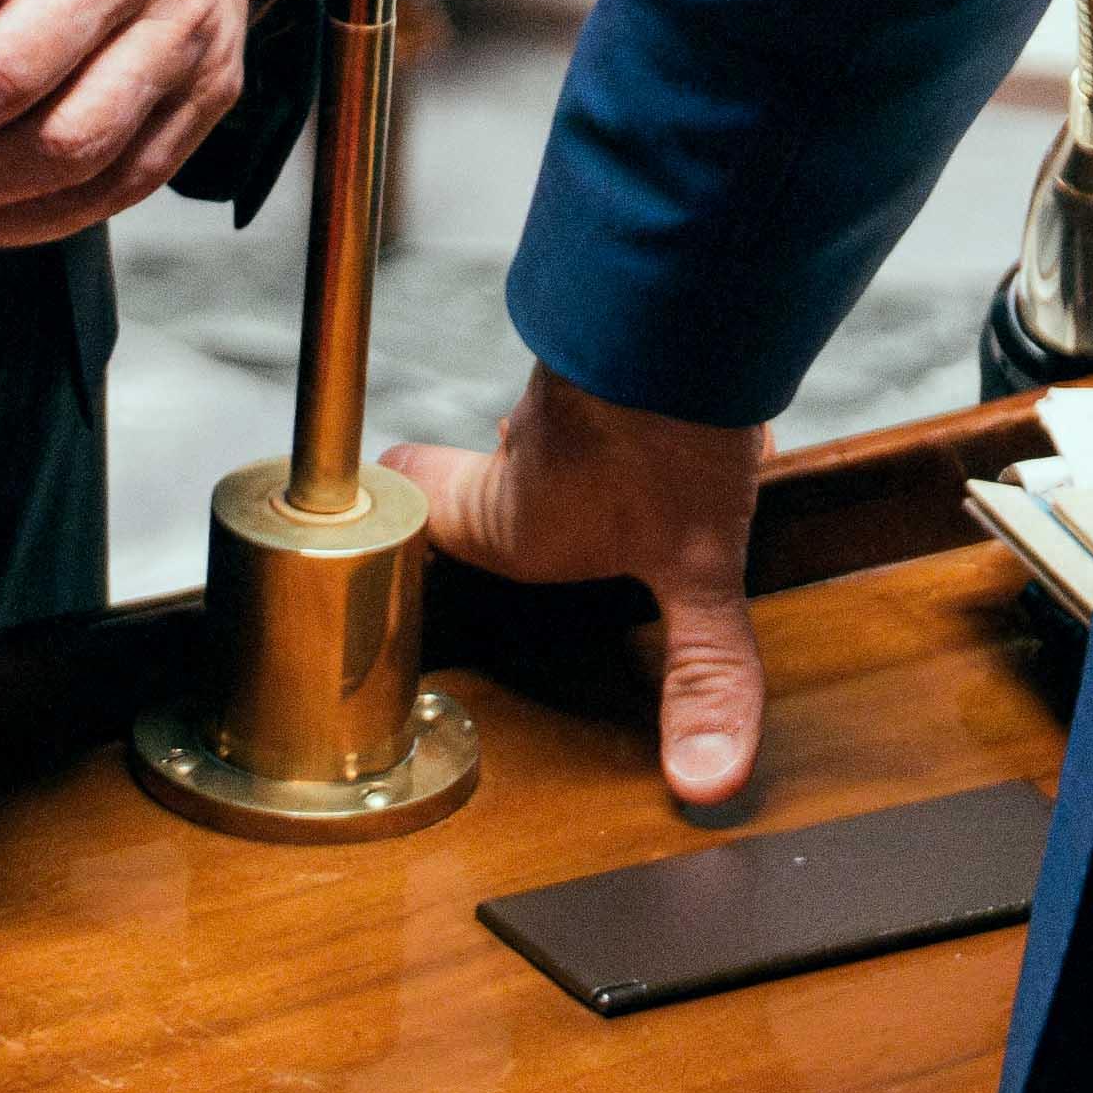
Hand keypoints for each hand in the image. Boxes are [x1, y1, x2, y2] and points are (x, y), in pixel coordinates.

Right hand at [402, 372, 776, 813]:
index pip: (420, 509)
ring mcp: (562, 389)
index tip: (385, 511)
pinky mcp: (609, 339)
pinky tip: (696, 401)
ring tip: (629, 462)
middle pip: (490, 465)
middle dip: (514, 484)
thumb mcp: (699, 578)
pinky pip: (614, 371)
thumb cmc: (664, 439)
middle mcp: (522, 450)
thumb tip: (704, 779)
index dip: (402, 509)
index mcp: (513, 521)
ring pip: (559, 418)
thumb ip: (707, 678)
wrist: (686, 314)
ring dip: (591, 437)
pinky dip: (645, 386)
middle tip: (508, 491)